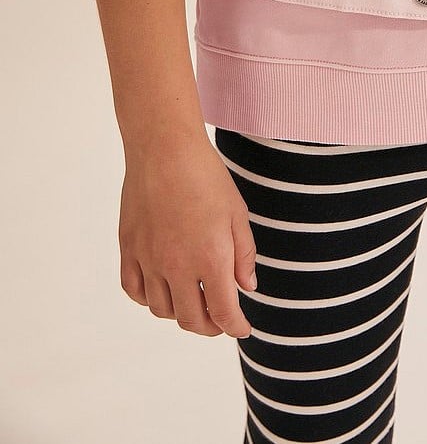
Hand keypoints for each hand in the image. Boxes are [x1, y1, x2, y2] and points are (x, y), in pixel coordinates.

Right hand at [118, 132, 257, 337]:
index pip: (223, 313)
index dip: (235, 327)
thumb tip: (245, 288)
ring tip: (193, 300)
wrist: (165, 149)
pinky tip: (162, 289)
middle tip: (220, 319)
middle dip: (210, 326)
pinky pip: (135, 290)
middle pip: (191, 319)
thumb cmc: (206, 176)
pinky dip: (149, 299)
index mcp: (211, 258)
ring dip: (181, 313)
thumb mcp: (237, 213)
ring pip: (162, 310)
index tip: (241, 329)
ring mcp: (149, 260)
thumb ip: (244, 255)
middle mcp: (177, 266)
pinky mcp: (128, 249)